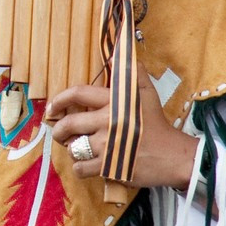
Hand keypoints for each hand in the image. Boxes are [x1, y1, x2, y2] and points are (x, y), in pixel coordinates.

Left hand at [46, 70, 199, 190]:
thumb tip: (118, 56)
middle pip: (69, 123)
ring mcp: (108, 145)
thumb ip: (133, 75)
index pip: (78, 93)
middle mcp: (108, 121)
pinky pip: (81, 168)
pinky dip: (80, 168)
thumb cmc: (157, 125)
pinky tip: (86, 165)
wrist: (174, 156)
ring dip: (72, 150)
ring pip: (73, 147)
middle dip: (59, 130)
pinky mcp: (110, 166)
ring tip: (79, 149)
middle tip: (60, 134)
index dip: (59, 99)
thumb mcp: (147, 95)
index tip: (52, 107)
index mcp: (115, 102)